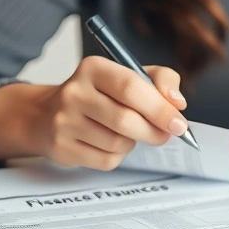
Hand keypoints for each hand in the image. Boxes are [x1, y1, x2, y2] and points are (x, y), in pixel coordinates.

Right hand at [32, 56, 187, 170]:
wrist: (50, 114)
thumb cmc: (101, 94)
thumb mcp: (131, 75)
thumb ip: (162, 80)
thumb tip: (177, 102)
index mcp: (93, 68)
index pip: (131, 88)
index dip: (160, 108)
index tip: (179, 123)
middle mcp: (74, 92)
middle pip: (125, 119)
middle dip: (154, 131)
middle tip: (166, 133)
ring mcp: (64, 121)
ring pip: (117, 143)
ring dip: (134, 142)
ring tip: (128, 133)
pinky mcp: (61, 148)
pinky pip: (106, 160)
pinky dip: (118, 156)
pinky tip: (110, 143)